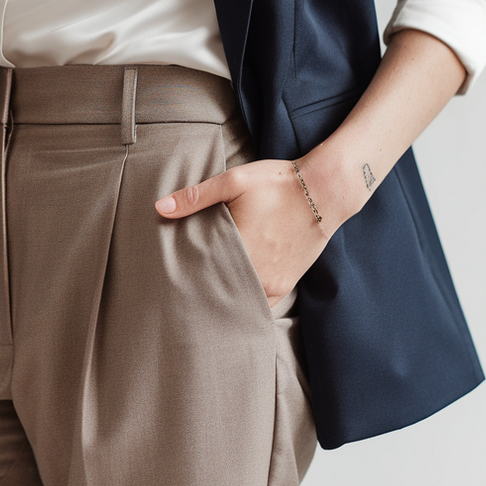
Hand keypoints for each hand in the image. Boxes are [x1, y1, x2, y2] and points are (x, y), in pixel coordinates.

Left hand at [155, 158, 330, 306]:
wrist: (325, 191)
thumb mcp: (234, 180)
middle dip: (200, 289)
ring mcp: (272, 283)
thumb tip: (160, 208)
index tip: (169, 277)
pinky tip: (230, 300)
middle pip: (217, 290)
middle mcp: (256, 273)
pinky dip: (245, 302)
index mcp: (239, 248)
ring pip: (238, 301)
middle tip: (180, 291)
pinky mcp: (284, 286)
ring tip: (203, 295)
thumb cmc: (278, 183)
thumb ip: (196, 197)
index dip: (184, 274)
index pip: (200, 272)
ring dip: (223, 298)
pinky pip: (259, 305)